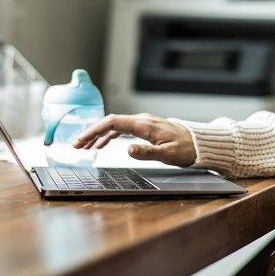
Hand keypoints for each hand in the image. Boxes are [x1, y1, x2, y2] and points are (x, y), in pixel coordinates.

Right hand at [71, 113, 196, 166]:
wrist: (198, 143)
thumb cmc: (185, 149)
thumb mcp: (167, 154)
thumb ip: (147, 152)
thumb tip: (128, 149)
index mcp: (144, 125)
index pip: (113, 122)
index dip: (94, 130)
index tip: (82, 140)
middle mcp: (141, 121)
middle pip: (110, 123)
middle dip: (91, 133)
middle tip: (76, 145)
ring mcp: (142, 123)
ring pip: (114, 126)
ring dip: (98, 135)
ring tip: (84, 147)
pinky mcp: (144, 128)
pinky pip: (122, 129)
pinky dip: (109, 136)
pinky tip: (102, 144)